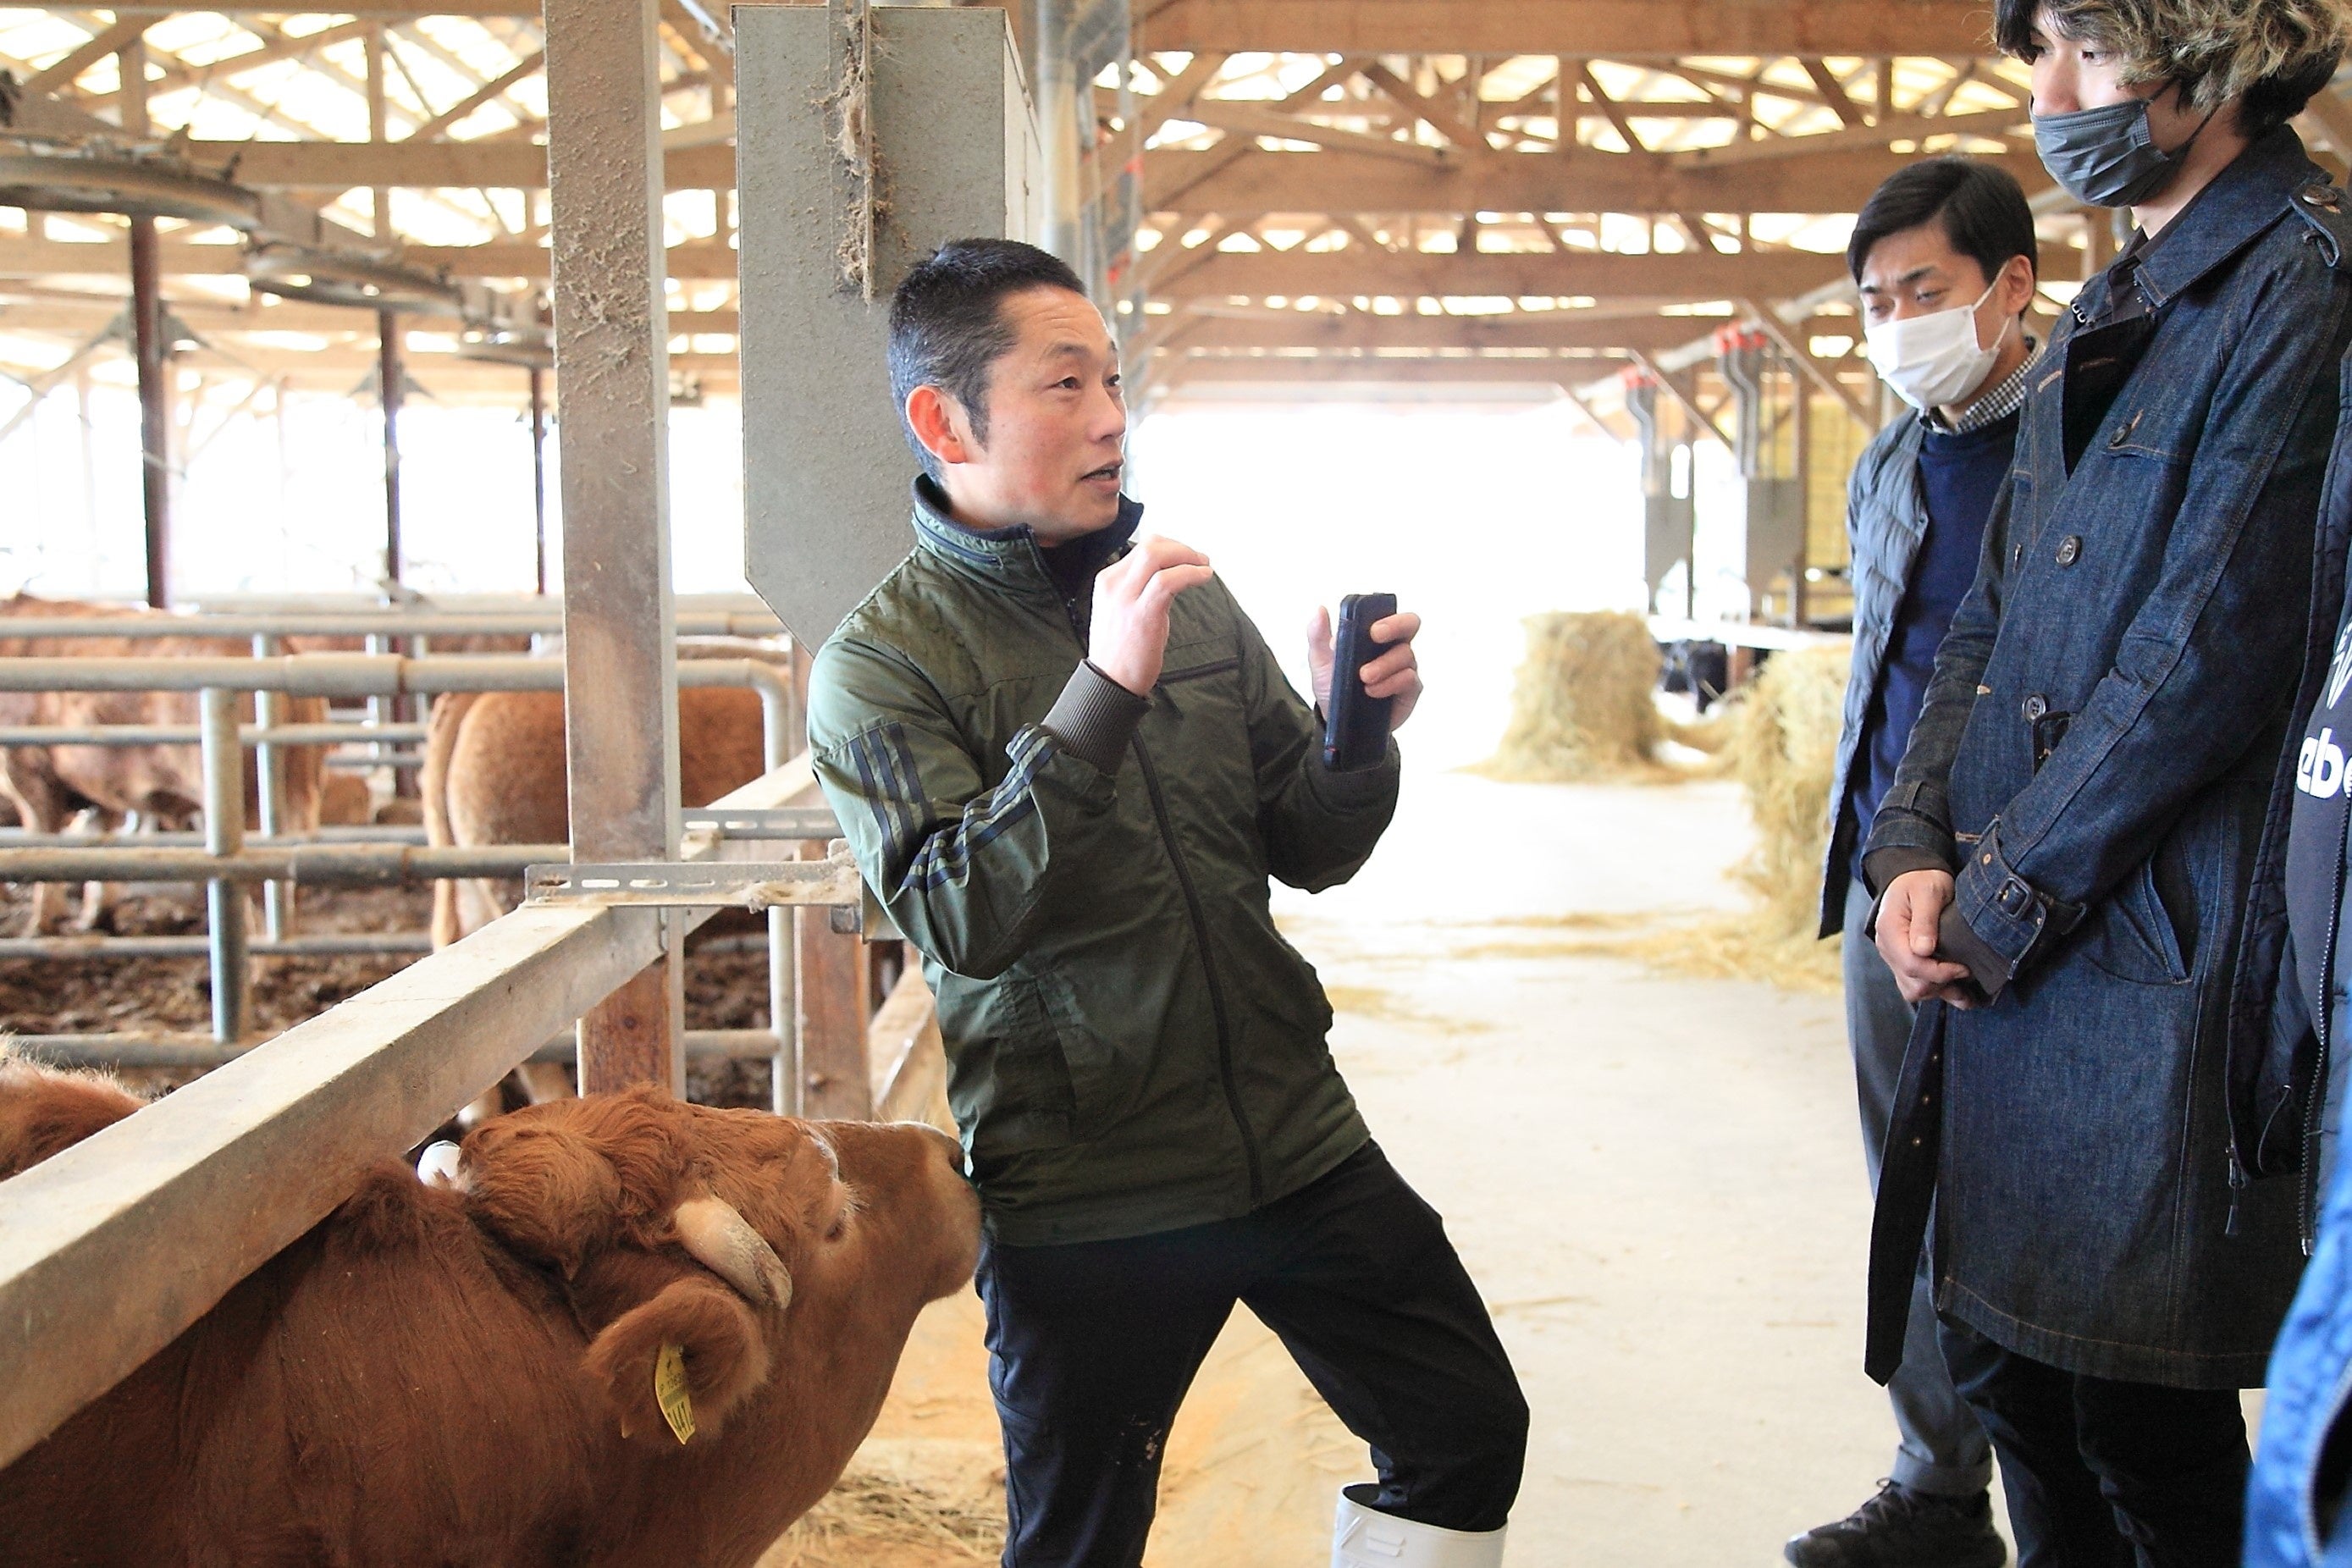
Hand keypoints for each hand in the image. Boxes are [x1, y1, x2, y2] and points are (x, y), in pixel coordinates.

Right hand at [1090, 535, 1214, 694]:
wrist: (1110, 682)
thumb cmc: (1122, 651)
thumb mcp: (1124, 610)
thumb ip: (1141, 589)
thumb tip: (1172, 574)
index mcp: (1108, 581)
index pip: (1141, 548)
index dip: (1171, 547)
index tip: (1187, 557)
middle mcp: (1114, 584)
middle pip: (1150, 545)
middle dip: (1181, 547)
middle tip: (1200, 559)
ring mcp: (1126, 598)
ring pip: (1158, 555)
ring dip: (1188, 556)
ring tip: (1204, 567)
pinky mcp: (1143, 613)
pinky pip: (1169, 580)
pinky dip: (1191, 573)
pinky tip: (1203, 577)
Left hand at [1308, 606, 1423, 732]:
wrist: (1337, 721)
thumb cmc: (1333, 686)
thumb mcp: (1320, 661)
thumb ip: (1318, 635)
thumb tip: (1320, 610)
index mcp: (1375, 635)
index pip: (1391, 615)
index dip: (1387, 616)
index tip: (1371, 628)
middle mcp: (1394, 647)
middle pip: (1410, 624)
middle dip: (1395, 626)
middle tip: (1374, 636)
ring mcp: (1403, 668)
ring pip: (1406, 655)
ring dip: (1383, 664)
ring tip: (1364, 677)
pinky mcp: (1408, 690)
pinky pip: (1408, 680)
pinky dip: (1390, 684)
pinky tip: (1372, 691)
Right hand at [1874, 869, 1978, 1008]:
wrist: (1912, 876)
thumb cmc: (1921, 880)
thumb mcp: (1927, 892)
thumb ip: (1925, 920)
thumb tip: (1924, 950)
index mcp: (1890, 931)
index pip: (1911, 964)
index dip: (1940, 972)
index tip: (1963, 967)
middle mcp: (1887, 948)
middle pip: (1912, 984)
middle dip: (1942, 983)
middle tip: (1967, 973)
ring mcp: (1894, 957)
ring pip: (1913, 991)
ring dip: (1940, 992)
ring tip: (1965, 991)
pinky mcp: (1903, 961)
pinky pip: (1915, 987)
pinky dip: (1936, 991)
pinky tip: (1957, 991)